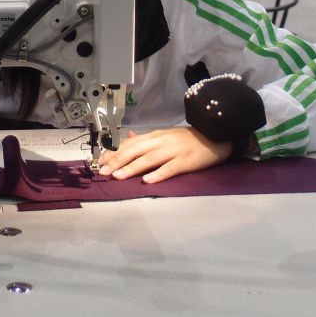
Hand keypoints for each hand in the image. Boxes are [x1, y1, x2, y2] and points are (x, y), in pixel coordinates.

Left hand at [97, 127, 233, 183]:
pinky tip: (147, 181)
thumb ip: (146, 138)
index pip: (130, 143)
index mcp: (155, 135)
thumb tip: (128, 137)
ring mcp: (173, 151)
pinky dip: (158, 174)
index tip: (100, 161)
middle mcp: (161, 141)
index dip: (114, 152)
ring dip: (131, 167)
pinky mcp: (185, 161)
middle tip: (102, 171)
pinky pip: (169, 168)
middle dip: (117, 160)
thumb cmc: (188, 138)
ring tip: (117, 176)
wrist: (215, 136)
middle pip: (135, 150)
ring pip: (148, 159)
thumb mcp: (165, 135)